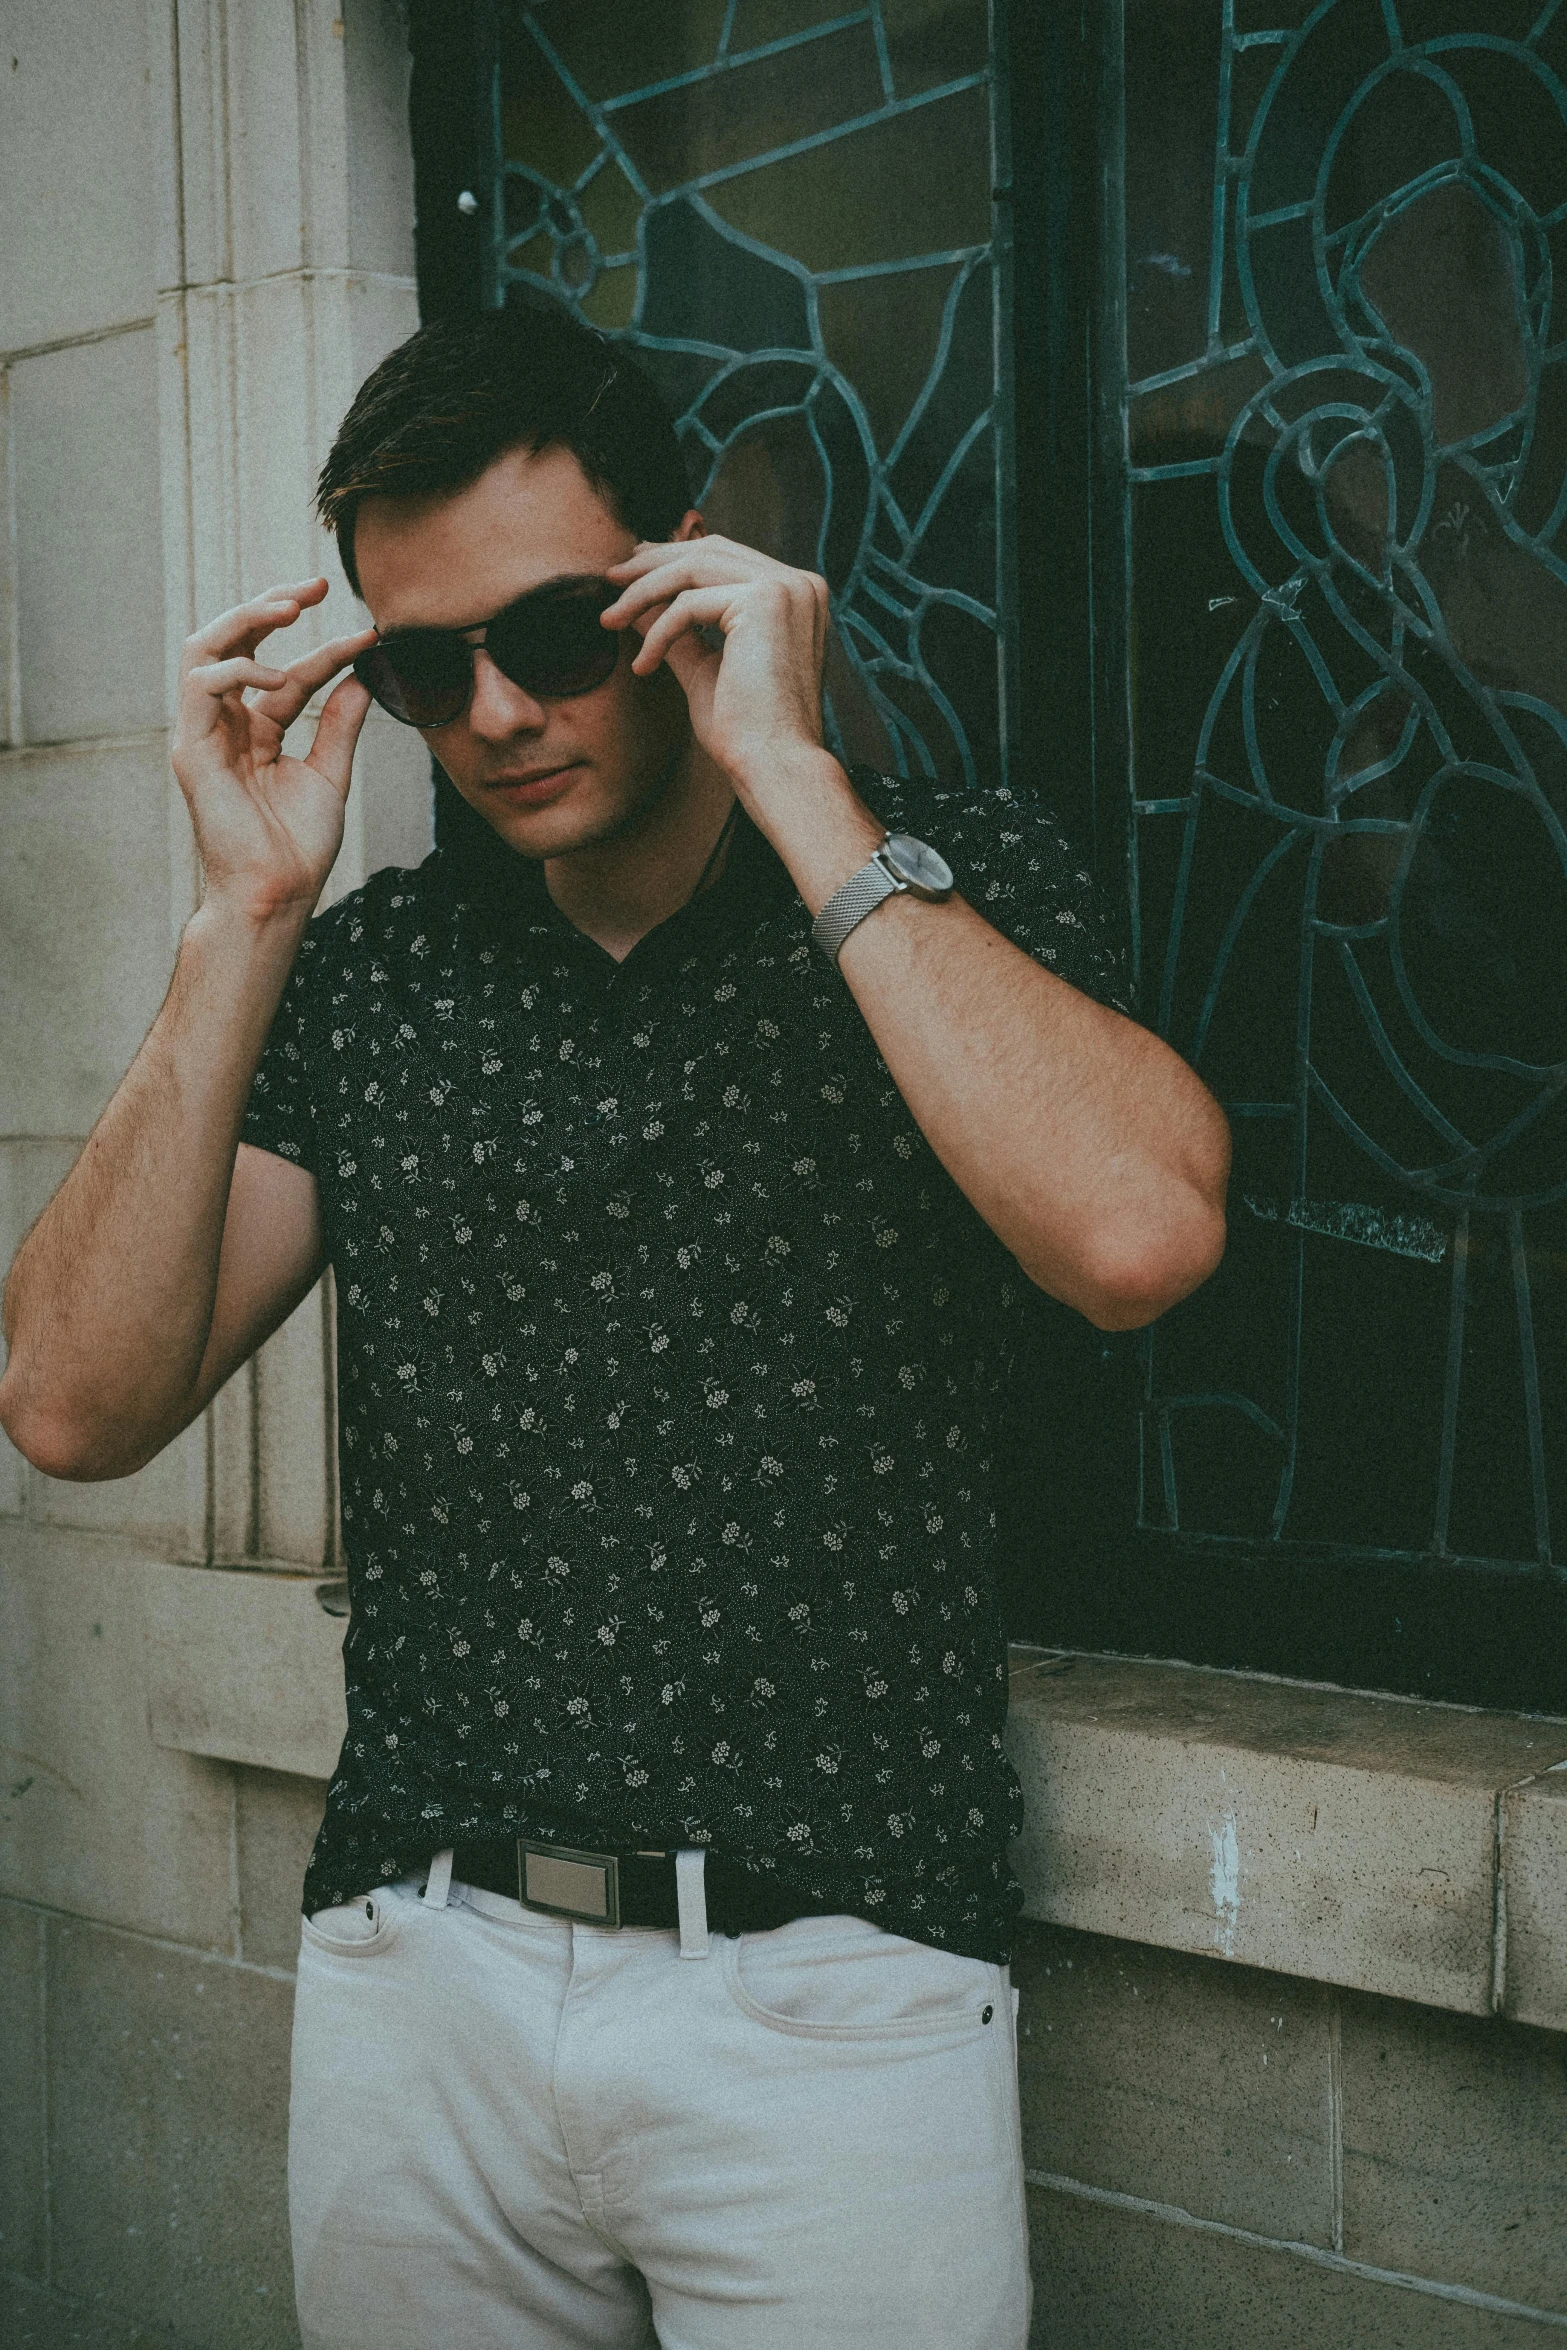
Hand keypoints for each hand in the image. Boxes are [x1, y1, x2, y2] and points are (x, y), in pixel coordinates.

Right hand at [170, 577, 375, 923]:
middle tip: (317, 584)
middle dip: (272, 604)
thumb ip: (340, 724)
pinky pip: (201, 684)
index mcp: (257, 731)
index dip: (329, 649)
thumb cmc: (299, 846)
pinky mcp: (190, 747)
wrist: (278, 892)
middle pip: (235, 642)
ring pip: (206, 647)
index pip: (291, 673)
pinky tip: (277, 677)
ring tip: (292, 608)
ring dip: (247, 618)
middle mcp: (226, 725)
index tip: (371, 636)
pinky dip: (239, 668)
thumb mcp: (330, 773)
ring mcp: (204, 733)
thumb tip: (365, 677)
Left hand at [601, 537, 829, 805]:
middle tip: (610, 579)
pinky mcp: (765, 602)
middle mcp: (800, 583)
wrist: (776, 768)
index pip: (725, 558)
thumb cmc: (748, 733)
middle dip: (653, 564)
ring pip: (694, 568)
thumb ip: (679, 633)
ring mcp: (786, 588)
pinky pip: (689, 604)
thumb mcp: (706, 670)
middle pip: (709, 551)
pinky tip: (643, 666)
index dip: (674, 560)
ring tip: (610, 619)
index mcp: (796, 596)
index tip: (633, 573)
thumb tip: (637, 605)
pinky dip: (658, 632)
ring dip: (643, 591)